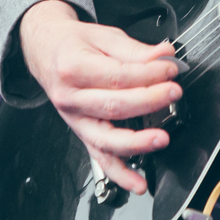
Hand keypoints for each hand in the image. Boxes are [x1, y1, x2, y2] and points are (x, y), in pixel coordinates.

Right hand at [18, 0, 181, 194]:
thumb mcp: (103, 36)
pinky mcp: (82, 133)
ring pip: (106, 138)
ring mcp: (75, 120)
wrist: (45, 51)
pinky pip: (100, 158)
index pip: (118, 76)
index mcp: (74, 68)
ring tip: (161, 139)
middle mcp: (70, 98)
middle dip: (149, 101)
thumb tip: (164, 55)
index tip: (170, 68)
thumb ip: (135, 50)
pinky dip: (120, 174)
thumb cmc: (72, 44)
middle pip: (114, 106)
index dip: (149, 74)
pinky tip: (138, 183)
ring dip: (137, 142)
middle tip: (173, 92)